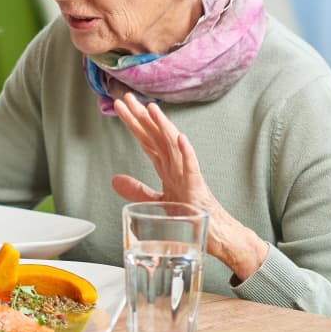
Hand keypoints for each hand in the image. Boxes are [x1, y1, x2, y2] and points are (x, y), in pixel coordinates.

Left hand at [110, 93, 267, 279]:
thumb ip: (137, 189)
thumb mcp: (157, 200)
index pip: (146, 139)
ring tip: (150, 108)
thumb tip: (115, 179)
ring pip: (173, 146)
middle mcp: (176, 165)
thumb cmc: (190, 214)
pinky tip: (180, 137)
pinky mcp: (197, 187)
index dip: (133, 122)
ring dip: (162, 126)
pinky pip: (192, 168)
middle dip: (141, 116)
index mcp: (166, 166)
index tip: (119, 105)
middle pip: (155, 136)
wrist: (215, 234)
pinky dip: (186, 152)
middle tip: (126, 97)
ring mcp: (187, 175)